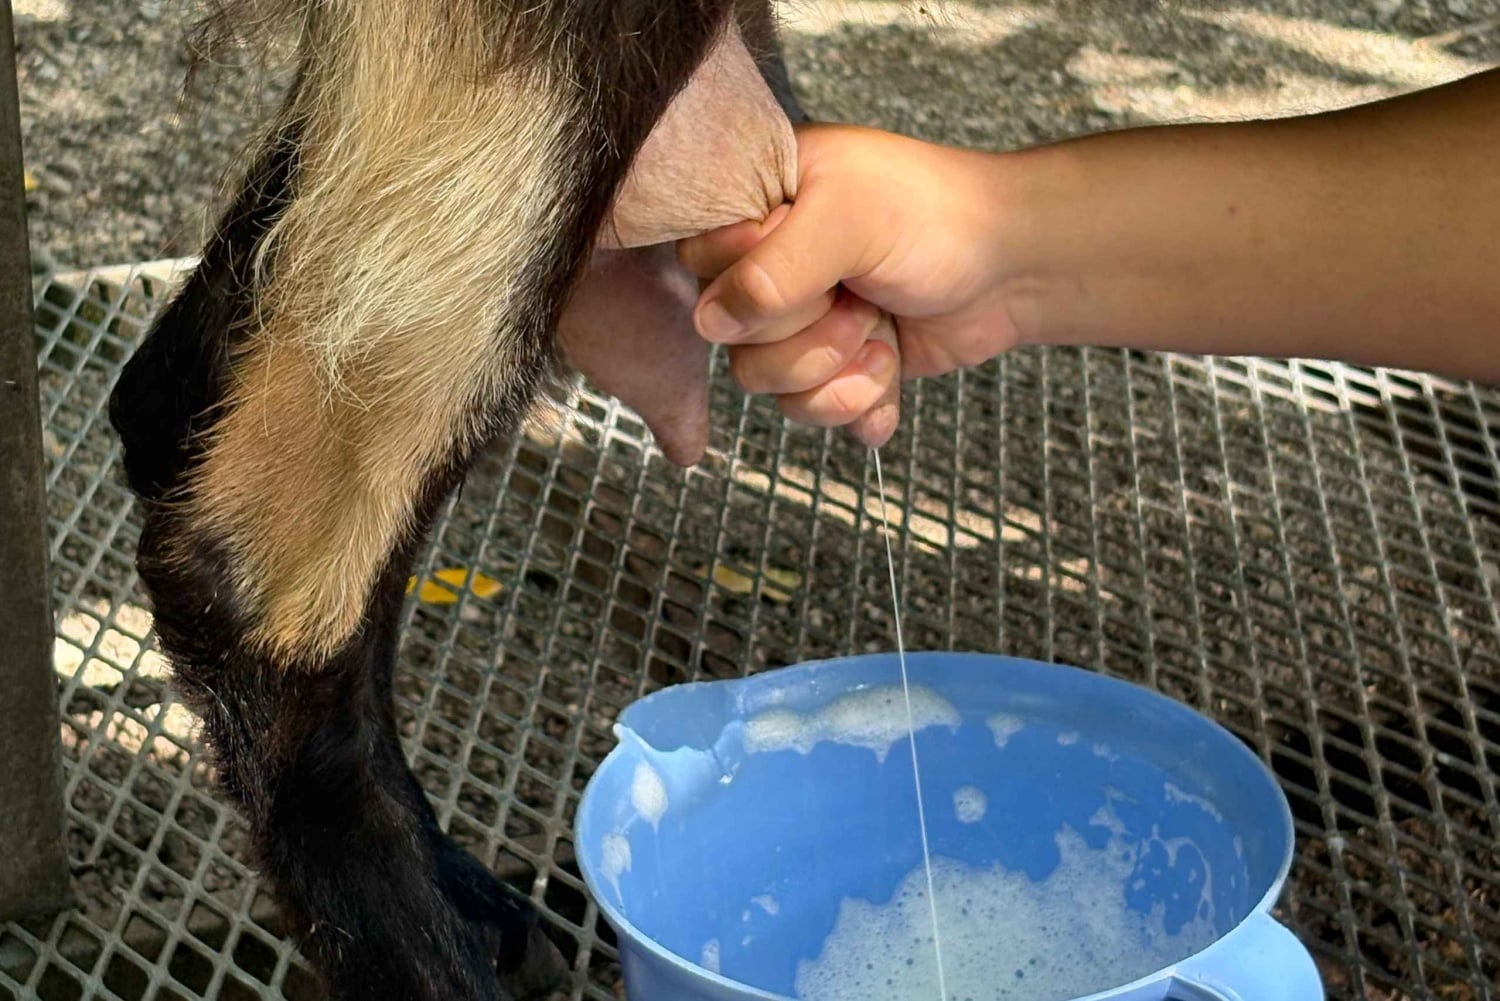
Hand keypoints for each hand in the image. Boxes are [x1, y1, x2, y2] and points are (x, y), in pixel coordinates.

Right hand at [678, 124, 1025, 442]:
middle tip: (860, 299)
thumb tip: (712, 322)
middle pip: (728, 334)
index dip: (750, 280)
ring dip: (833, 373)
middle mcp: (772, 262)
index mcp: (762, 203)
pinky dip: (858, 405)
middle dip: (804, 333)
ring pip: (763, 383)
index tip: (809, 257)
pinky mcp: (836, 367)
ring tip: (882, 337)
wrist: (1016, 268)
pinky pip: (811, 412)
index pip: (701, 260)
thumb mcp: (849, 219)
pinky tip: (891, 375)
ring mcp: (802, 319)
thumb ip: (774, 268)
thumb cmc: (936, 218)